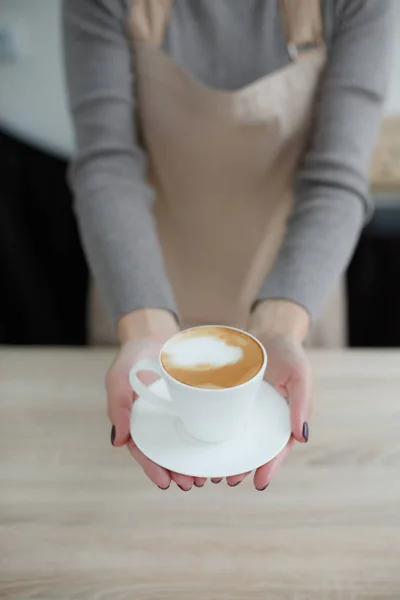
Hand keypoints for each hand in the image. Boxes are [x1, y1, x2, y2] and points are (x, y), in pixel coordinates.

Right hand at [107, 309, 204, 490]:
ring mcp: (177, 413)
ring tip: (208, 474)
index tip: (165, 483)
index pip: (145, 451)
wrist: (153, 335)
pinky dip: (209, 435)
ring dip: (195, 459)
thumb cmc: (131, 358)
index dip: (154, 468)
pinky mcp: (194, 401)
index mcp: (138, 423)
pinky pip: (202, 420)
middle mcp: (158, 422)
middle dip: (179, 471)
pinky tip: (220, 447)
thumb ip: (117, 408)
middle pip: (168, 452)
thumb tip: (118, 442)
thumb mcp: (118, 380)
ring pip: (186, 441)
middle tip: (193, 483)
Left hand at [223, 300, 312, 489]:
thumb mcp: (300, 375)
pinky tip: (202, 441)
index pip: (278, 448)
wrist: (269, 332)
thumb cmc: (289, 354)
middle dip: (243, 466)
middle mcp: (265, 418)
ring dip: (227, 454)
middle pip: (254, 448)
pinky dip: (214, 431)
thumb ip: (302, 403)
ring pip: (236, 437)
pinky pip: (222, 417)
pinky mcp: (230, 399)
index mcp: (285, 418)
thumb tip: (303, 436)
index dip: (270, 466)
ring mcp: (247, 409)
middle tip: (228, 480)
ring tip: (213, 470)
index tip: (259, 483)